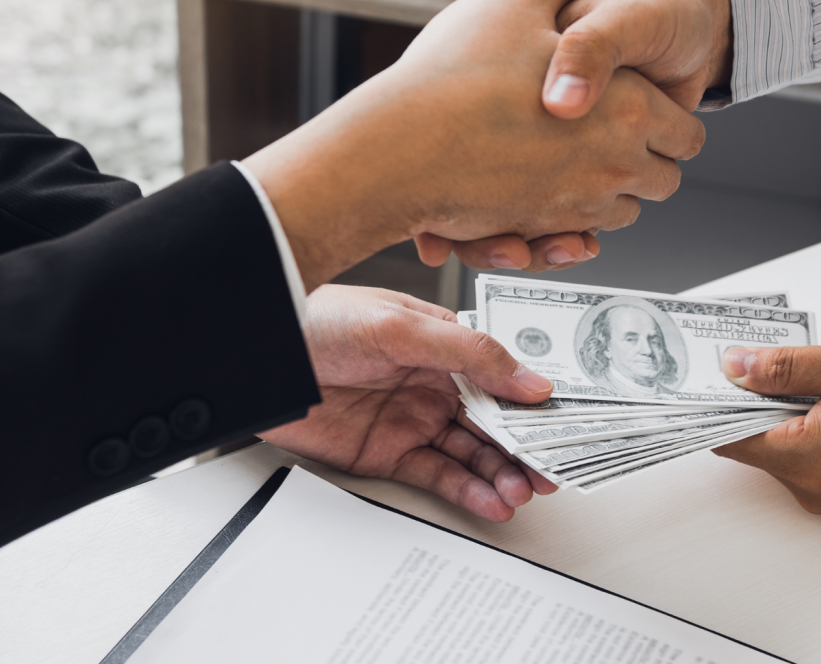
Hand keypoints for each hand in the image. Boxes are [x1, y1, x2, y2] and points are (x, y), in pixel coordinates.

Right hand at [242, 0, 705, 289]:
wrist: (396, 151)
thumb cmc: (454, 77)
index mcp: (628, 107)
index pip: (685, 132)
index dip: (667, 117)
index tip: (648, 108)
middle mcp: (613, 164)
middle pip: (661, 180)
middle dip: (643, 161)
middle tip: (614, 135)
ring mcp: (578, 206)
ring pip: (618, 213)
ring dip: (605, 193)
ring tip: (572, 160)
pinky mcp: (540, 234)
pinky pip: (574, 242)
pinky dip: (566, 227)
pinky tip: (541, 191)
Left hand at [260, 285, 558, 522]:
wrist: (255, 357)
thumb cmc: (317, 321)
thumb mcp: (401, 327)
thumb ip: (468, 353)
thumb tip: (529, 378)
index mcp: (441, 343)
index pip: (501, 373)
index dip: (533, 399)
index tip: (565, 422)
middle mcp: (432, 382)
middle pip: (492, 420)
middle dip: (525, 446)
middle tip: (552, 469)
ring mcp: (412, 420)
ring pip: (471, 453)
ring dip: (500, 473)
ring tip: (523, 490)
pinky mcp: (388, 454)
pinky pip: (438, 475)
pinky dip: (468, 490)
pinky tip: (492, 499)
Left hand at [711, 341, 820, 512]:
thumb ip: (789, 367)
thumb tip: (734, 366)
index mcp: (807, 459)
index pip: (725, 434)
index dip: (709, 397)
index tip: (701, 365)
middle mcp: (809, 485)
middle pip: (747, 434)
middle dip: (747, 390)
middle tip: (757, 346)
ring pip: (773, 436)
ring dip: (779, 399)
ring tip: (807, 364)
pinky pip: (799, 444)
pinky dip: (800, 413)